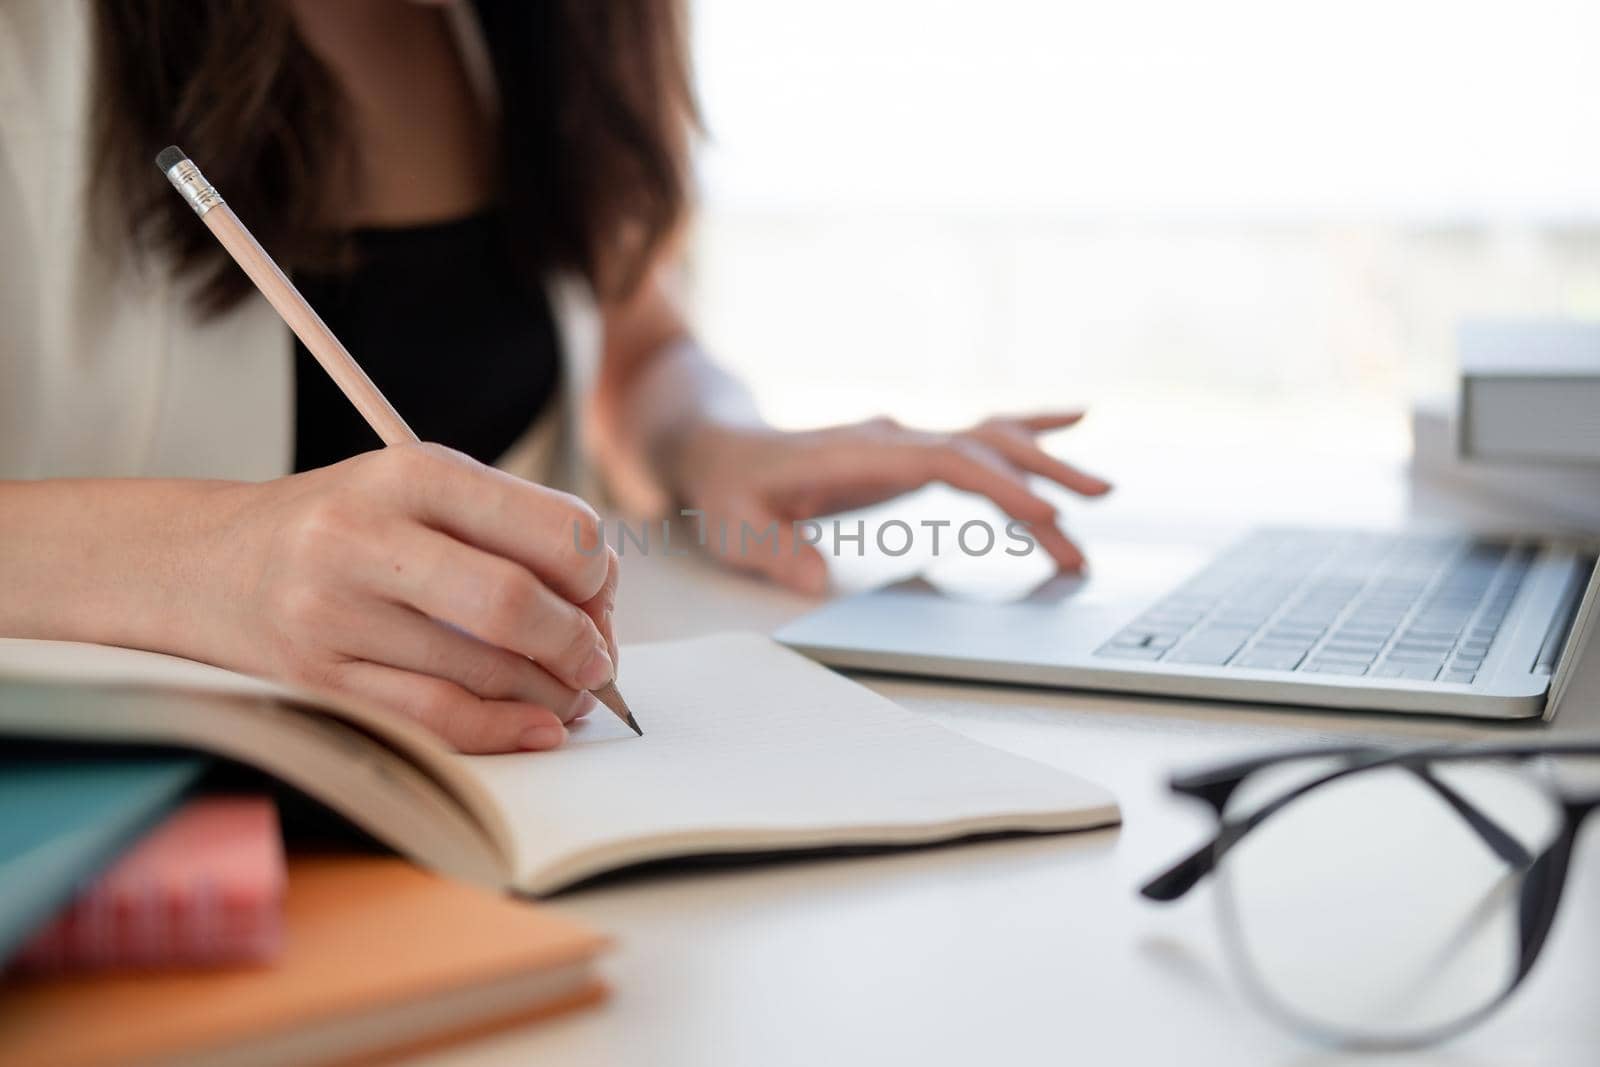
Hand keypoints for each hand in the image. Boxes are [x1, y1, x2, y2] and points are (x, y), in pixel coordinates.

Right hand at [191, 444, 618, 752]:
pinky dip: (503, 730)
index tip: (600, 599)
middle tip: (598, 661)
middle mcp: (366, 536)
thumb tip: (602, 608)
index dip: (597, 576)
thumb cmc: (344, 526)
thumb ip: (509, 530)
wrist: (207, 563)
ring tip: (569, 693)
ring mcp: (335, 612)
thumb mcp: (418, 490)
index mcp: (413, 473)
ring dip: (549, 693)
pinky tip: (536, 726)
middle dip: (579, 644)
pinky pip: (436, 717)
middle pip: (514, 603)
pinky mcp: (319, 678)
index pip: (551, 527)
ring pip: (482, 669)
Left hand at [666, 411, 1110, 592]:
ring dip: (1045, 464)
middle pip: (982, 446)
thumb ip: (773, 551)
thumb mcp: (733, 526)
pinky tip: (1074, 420)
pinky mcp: (911, 454)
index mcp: (858, 451)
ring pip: (990, 441)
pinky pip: (978, 438)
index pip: (943, 461)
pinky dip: (1026, 430)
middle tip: (1094, 507)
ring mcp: (905, 441)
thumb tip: (814, 580)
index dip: (996, 484)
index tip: (1041, 514)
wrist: (718, 447)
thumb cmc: (727, 488)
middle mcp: (892, 437)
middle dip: (1041, 475)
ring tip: (1099, 493)